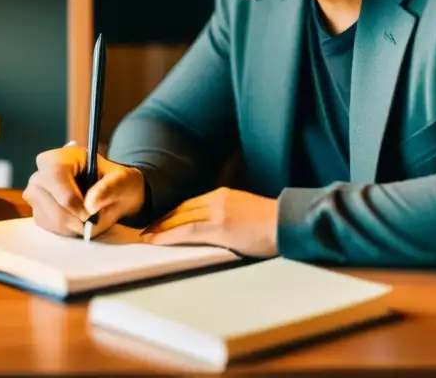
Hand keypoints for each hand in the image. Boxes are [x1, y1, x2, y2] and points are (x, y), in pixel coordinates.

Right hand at [22, 143, 145, 239]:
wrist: (113, 193)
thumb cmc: (117, 182)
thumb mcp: (123, 180)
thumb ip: (110, 188)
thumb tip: (90, 206)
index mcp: (61, 157)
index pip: (56, 176)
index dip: (72, 200)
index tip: (90, 214)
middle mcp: (42, 173)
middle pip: (51, 203)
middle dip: (76, 219)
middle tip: (95, 221)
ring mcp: (35, 193)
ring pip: (51, 219)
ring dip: (74, 227)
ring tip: (91, 218)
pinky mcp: (37, 211)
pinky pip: (50, 228)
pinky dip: (68, 231)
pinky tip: (80, 221)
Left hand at [140, 187, 279, 257]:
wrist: (288, 223)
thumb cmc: (272, 224)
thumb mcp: (245, 213)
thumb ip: (227, 216)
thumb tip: (216, 229)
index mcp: (223, 195)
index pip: (190, 204)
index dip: (172, 214)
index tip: (160, 223)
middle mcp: (217, 199)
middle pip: (182, 209)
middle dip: (162, 221)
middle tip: (146, 231)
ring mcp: (218, 211)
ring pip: (180, 218)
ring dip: (160, 229)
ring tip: (146, 238)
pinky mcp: (220, 226)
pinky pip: (188, 229)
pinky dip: (169, 234)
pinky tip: (157, 240)